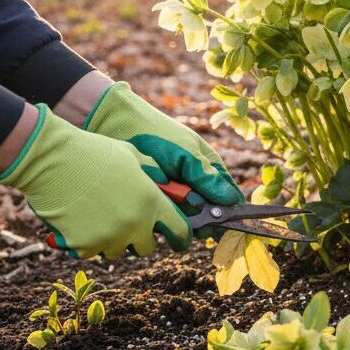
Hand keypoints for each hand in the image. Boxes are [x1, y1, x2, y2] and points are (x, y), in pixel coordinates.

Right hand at [0, 106, 190, 258]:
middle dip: (141, 238)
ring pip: (118, 250)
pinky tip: (80, 223)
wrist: (54, 162)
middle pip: (147, 247)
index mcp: (152, 201)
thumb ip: (152, 172)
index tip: (179, 240)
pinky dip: (88, 242)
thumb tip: (164, 182)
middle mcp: (135, 224)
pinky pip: (91, 252)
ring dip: (113, 240)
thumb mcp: (133, 156)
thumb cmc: (94, 153)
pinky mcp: (84, 247)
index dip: (181, 237)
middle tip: (130, 225)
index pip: (179, 230)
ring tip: (100, 218)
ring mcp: (109, 237)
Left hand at [84, 82, 242, 205]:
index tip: (215, 222)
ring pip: (183, 217)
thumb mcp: (186, 153)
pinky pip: (162, 216)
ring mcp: (173, 192)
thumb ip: (207, 177)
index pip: (227, 198)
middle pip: (205, 213)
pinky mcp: (154, 199)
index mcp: (209, 168)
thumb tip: (233, 201)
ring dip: (176, 217)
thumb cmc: (157, 134)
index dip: (224, 212)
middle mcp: (193, 183)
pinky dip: (158, 216)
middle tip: (186, 216)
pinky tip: (150, 211)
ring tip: (164, 208)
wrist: (116, 127)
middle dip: (198, 218)